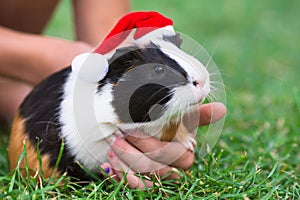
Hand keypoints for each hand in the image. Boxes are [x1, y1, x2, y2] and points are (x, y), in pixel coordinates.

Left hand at [100, 102, 225, 187]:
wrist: (137, 126)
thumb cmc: (161, 120)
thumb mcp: (177, 114)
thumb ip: (197, 114)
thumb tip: (222, 109)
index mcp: (185, 153)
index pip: (177, 157)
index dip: (154, 145)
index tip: (133, 129)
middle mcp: (173, 169)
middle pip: (158, 171)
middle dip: (135, 153)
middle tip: (116, 136)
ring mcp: (157, 179)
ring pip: (147, 183)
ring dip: (126, 165)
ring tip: (111, 148)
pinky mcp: (142, 183)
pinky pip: (135, 188)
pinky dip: (120, 177)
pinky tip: (109, 164)